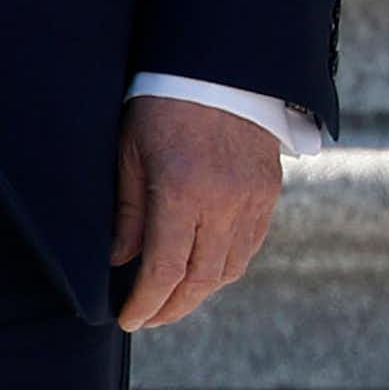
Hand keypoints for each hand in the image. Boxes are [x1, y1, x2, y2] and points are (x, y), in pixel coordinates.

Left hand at [112, 95, 283, 331]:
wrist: (216, 70)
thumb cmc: (159, 106)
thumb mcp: (129, 152)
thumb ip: (127, 210)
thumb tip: (121, 260)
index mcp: (181, 191)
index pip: (164, 268)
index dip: (147, 301)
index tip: (129, 319)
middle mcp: (223, 203)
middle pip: (200, 279)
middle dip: (172, 307)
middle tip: (147, 319)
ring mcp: (252, 201)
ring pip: (228, 268)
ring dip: (200, 292)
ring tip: (171, 301)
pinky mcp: (267, 196)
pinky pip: (248, 247)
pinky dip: (224, 268)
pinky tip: (202, 273)